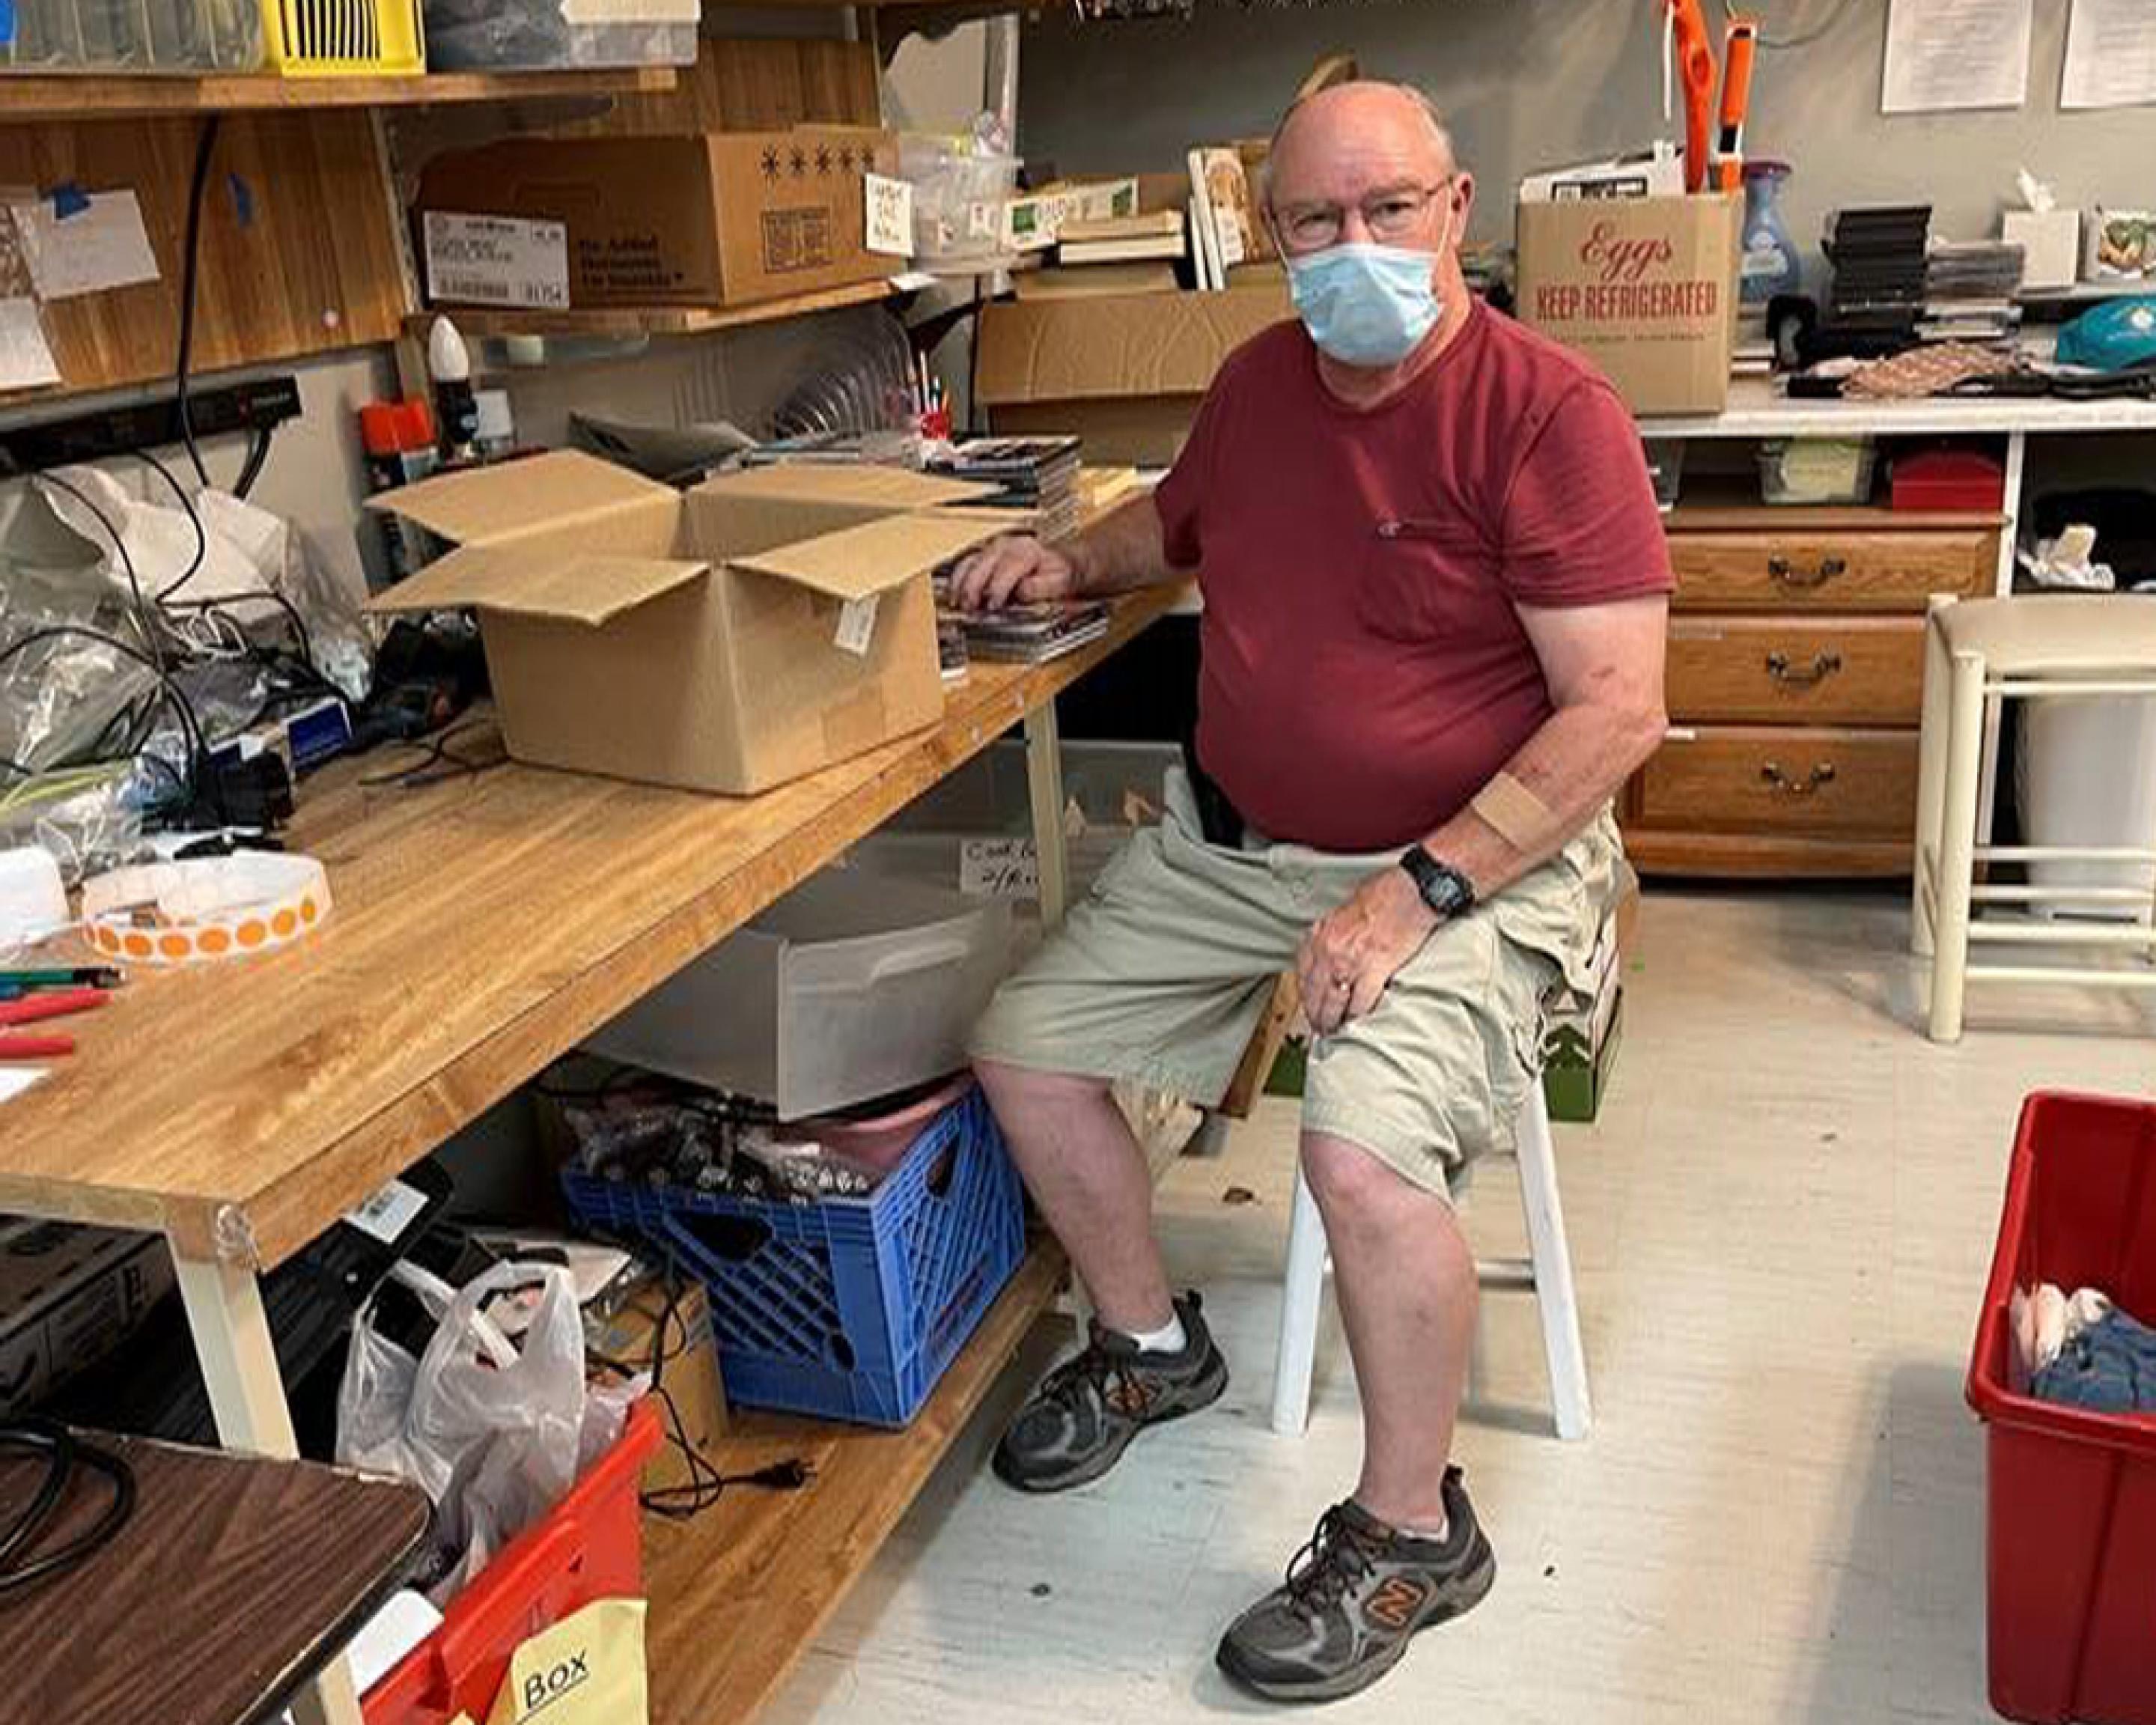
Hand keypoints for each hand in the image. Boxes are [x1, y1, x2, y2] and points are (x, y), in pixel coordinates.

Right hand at [947, 534, 1081, 612]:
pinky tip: (954, 595)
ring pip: (970, 562)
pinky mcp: (984, 556)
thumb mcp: (1059, 582)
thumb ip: (1040, 587)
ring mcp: (993, 550)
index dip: (998, 587)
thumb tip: (1022, 591)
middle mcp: (1007, 546)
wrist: (1060, 565)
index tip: (993, 605)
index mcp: (1026, 550)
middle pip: (983, 563)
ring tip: (958, 603)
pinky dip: (957, 580)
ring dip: (960, 584)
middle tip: (971, 608)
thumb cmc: (1059, 574)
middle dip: (974, 587)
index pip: (1007, 566)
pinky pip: (964, 565)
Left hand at [1298, 868, 1439, 1036]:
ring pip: (1333, 1005)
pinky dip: (1359, 1015)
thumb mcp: (1343, 912)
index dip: (1306, 997)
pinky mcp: (1375, 970)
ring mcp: (1350, 961)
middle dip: (1316, 1016)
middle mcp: (1330, 950)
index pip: (1303, 976)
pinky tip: (1359, 1021)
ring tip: (1336, 1030)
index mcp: (1321, 935)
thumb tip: (1327, 956)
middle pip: (1314, 995)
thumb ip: (1332, 935)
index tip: (1309, 1006)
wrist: (1412, 890)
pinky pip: (1361, 1004)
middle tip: (1320, 1028)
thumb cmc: (1384, 895)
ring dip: (1334, 1022)